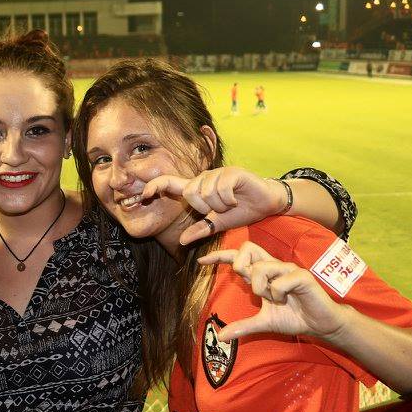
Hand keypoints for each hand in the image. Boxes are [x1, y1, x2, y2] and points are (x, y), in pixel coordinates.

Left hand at [142, 168, 288, 244]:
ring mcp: (217, 173)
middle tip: (219, 210)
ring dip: (219, 205)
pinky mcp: (231, 171)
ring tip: (230, 203)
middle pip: (190, 193)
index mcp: (198, 189)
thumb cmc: (242, 210)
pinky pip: (220, 188)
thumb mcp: (218, 224)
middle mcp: (204, 178)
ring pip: (205, 192)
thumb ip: (201, 229)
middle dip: (204, 208)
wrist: (267, 203)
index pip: (170, 183)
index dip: (155, 186)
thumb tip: (182, 241)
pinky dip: (228, 199)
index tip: (144, 194)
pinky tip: (237, 198)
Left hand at [198, 241, 349, 340]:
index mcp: (264, 274)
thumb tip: (221, 337)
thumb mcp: (263, 323)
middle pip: (248, 248)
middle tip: (248, 284)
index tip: (201, 260)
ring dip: (261, 287)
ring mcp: (288, 269)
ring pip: (260, 268)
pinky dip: (277, 294)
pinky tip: (286, 300)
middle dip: (241, 265)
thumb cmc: (294, 317)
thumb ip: (243, 326)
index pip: (239, 257)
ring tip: (273, 299)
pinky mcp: (301, 276)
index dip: (220, 256)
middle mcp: (274, 267)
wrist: (320, 325)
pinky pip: (279, 281)